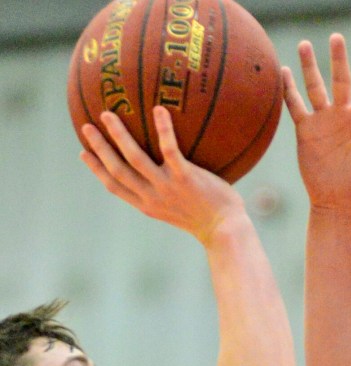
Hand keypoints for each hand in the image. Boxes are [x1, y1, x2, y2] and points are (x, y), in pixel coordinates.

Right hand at [80, 106, 245, 243]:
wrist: (225, 229)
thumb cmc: (208, 218)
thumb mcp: (180, 209)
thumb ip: (167, 193)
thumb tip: (165, 172)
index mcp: (148, 205)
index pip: (115, 187)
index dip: (97, 170)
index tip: (83, 153)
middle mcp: (152, 197)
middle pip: (117, 170)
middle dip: (99, 149)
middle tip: (86, 127)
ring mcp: (167, 188)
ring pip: (135, 158)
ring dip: (118, 136)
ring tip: (107, 114)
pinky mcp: (185, 178)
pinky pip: (170, 149)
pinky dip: (163, 129)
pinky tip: (158, 109)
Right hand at [283, 32, 350, 210]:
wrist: (339, 204)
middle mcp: (343, 117)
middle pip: (341, 82)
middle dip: (338, 60)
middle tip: (336, 37)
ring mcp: (324, 122)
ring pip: (315, 88)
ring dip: (309, 67)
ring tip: (305, 43)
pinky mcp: (306, 131)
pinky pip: (296, 106)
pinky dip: (289, 91)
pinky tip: (284, 71)